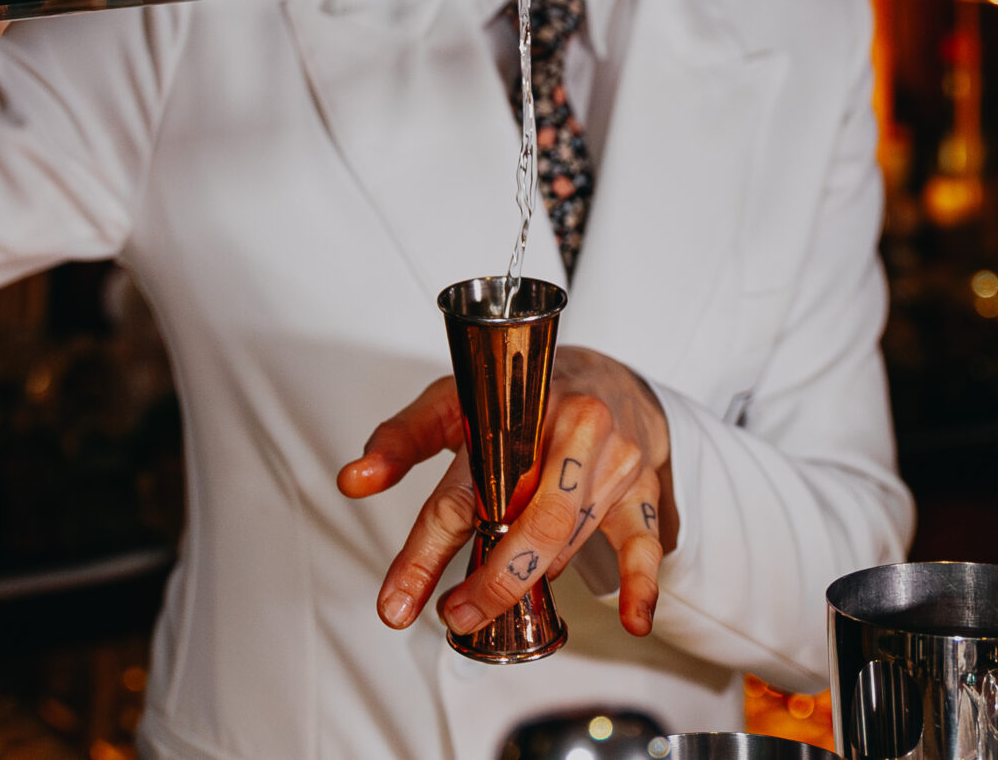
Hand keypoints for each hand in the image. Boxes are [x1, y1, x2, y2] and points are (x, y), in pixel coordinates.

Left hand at [337, 346, 677, 639]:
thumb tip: (353, 480)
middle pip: (532, 520)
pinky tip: (633, 619)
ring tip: (492, 599)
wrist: (608, 379)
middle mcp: (570, 428)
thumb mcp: (455, 401)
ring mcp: (612, 459)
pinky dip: (641, 584)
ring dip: (531, 579)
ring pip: (570, 538)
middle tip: (456, 615)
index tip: (397, 603)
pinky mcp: (641, 486)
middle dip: (492, 581)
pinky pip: (645, 541)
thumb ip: (402, 440)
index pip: (464, 490)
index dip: (424, 553)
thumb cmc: (525, 396)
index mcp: (515, 407)